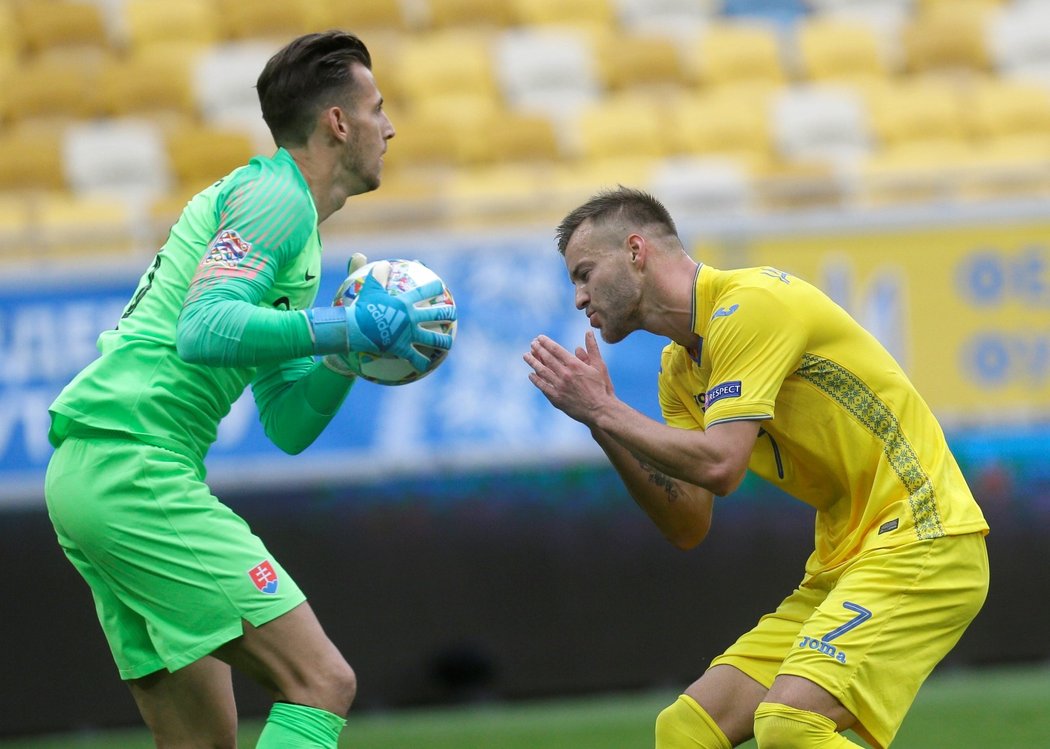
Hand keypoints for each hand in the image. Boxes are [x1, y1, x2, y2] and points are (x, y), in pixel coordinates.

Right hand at [309, 259, 455, 372]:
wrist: (353, 329)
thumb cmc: (359, 308)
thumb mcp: (366, 288)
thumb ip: (374, 274)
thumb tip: (379, 261)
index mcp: (404, 303)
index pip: (423, 292)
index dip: (434, 288)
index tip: (441, 286)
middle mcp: (411, 318)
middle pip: (436, 315)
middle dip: (448, 313)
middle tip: (453, 313)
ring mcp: (409, 335)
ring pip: (433, 339)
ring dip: (443, 341)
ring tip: (449, 343)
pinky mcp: (402, 349)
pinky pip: (415, 358)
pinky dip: (422, 362)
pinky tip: (428, 366)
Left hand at [524, 331, 613, 424]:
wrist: (601, 411)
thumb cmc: (603, 388)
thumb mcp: (600, 366)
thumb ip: (592, 348)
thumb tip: (588, 332)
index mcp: (575, 365)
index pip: (556, 349)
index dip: (546, 342)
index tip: (539, 338)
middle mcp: (565, 374)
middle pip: (547, 359)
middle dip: (538, 350)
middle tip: (532, 344)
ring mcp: (559, 387)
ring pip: (542, 372)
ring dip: (533, 362)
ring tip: (526, 356)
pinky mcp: (556, 399)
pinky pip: (543, 387)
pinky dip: (536, 380)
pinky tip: (531, 375)